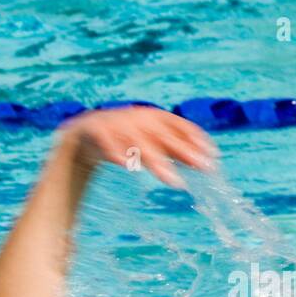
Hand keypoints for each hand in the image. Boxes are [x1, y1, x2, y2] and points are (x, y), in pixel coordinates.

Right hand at [59, 106, 215, 188]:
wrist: (82, 135)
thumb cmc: (123, 141)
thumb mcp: (150, 143)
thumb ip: (173, 151)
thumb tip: (203, 162)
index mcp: (153, 117)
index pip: (180, 125)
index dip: (197, 139)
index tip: (213, 155)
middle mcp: (137, 118)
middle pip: (163, 135)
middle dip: (184, 150)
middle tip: (202, 167)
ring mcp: (116, 123)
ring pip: (138, 142)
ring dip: (156, 161)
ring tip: (172, 179)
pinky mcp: (95, 131)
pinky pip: (106, 142)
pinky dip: (116, 152)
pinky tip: (125, 165)